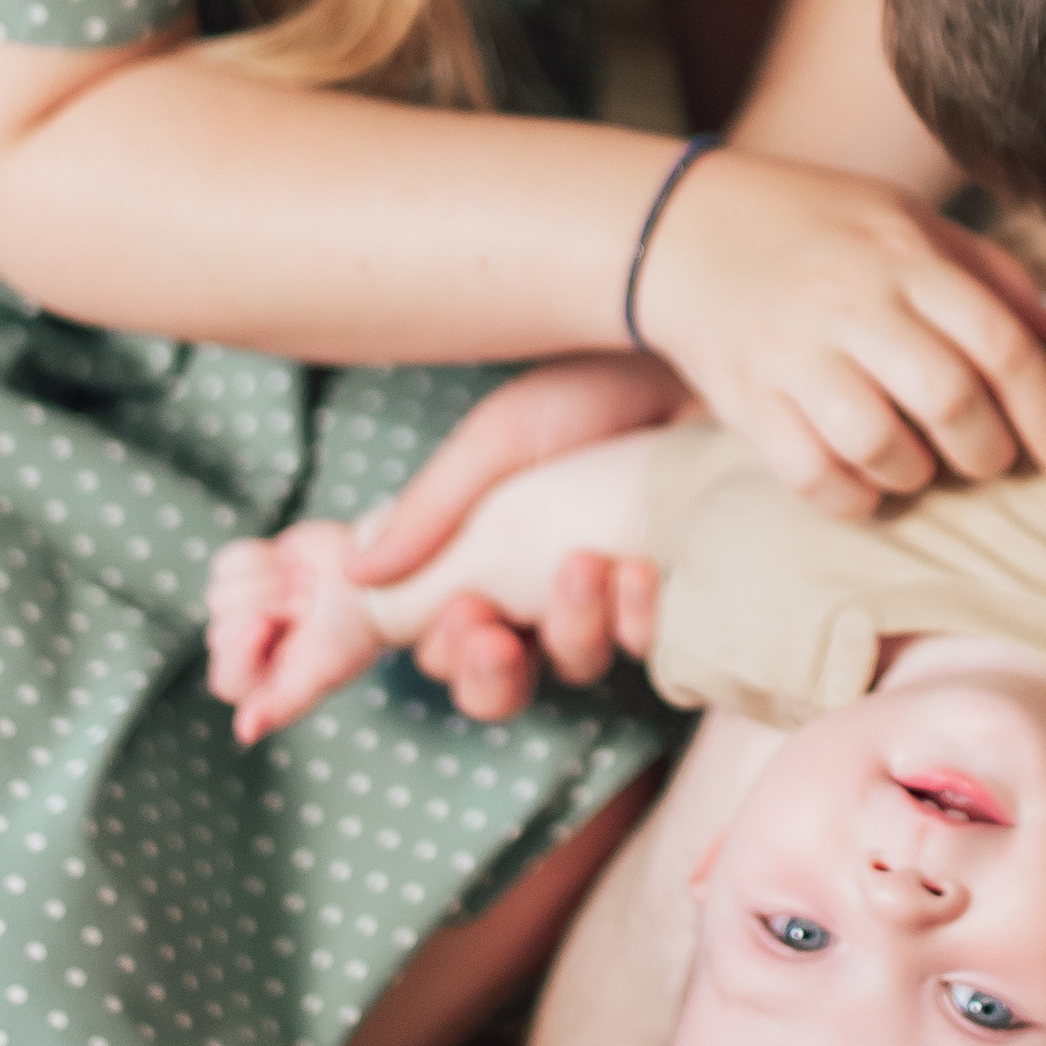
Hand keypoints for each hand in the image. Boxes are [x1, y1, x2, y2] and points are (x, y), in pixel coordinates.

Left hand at [207, 523, 382, 744]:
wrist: (372, 576)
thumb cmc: (353, 632)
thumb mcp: (321, 673)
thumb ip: (283, 705)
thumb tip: (244, 732)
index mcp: (261, 683)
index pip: (226, 679)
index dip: (240, 649)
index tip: (266, 623)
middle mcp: (246, 650)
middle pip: (220, 631)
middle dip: (266, 607)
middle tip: (305, 604)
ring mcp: (241, 608)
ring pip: (220, 594)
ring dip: (269, 580)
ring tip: (303, 584)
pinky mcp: (243, 572)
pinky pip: (227, 562)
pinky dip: (261, 558)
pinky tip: (289, 564)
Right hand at [347, 354, 684, 722]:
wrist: (691, 360)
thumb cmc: (593, 390)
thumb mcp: (498, 438)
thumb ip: (431, 510)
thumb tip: (355, 579)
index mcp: (486, 560)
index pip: (439, 642)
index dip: (431, 657)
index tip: (434, 628)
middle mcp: (543, 591)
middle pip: (498, 684)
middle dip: (486, 673)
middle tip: (490, 631)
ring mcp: (612, 600)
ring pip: (576, 665)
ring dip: (570, 627)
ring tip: (581, 564)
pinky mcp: (681, 597)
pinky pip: (652, 645)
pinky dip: (638, 617)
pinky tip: (639, 570)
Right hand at [629, 147, 1045, 514]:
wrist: (681, 228)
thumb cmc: (816, 225)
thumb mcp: (908, 222)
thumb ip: (993, 277)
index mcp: (903, 254)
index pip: (1000, 343)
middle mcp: (850, 301)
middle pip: (948, 398)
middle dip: (987, 451)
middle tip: (989, 458)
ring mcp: (792, 353)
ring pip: (879, 444)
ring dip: (919, 474)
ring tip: (922, 461)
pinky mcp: (745, 401)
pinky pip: (812, 476)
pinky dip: (855, 496)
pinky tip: (867, 480)